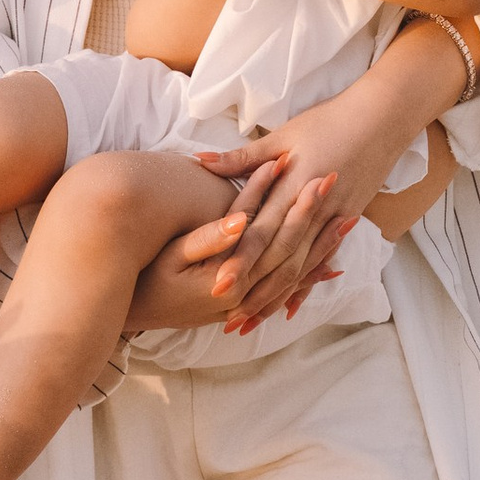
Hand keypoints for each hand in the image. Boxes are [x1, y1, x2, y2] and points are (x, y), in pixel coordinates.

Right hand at [123, 155, 345, 336]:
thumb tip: (239, 219)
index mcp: (230, 279)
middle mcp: (245, 295)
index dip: (284, 201)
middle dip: (312, 217)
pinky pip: (284, 292)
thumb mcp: (171, 255)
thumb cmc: (146, 278)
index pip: (266, 233)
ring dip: (321, 247)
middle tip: (332, 181)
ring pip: (294, 273)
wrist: (130, 310)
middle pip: (288, 252)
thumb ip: (207, 238)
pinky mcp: (243, 305)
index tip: (301, 169)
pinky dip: (308, 278)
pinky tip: (330, 266)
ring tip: (349, 219)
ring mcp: (246, 303)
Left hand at [191, 79, 425, 327]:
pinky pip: (323, 260)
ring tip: (251, 323)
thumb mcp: (282, 136)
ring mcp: (334, 218)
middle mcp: (315, 208)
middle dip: (255, 290)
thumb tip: (199, 162)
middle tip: (229, 319)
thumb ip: (242, 158)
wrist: (381, 119)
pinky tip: (290, 308)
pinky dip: (305, 285)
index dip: (241, 259)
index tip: (218, 285)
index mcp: (294, 185)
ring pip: (302, 267)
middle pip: (282, 258)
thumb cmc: (327, 121)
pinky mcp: (346, 221)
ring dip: (276, 297)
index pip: (263, 230)